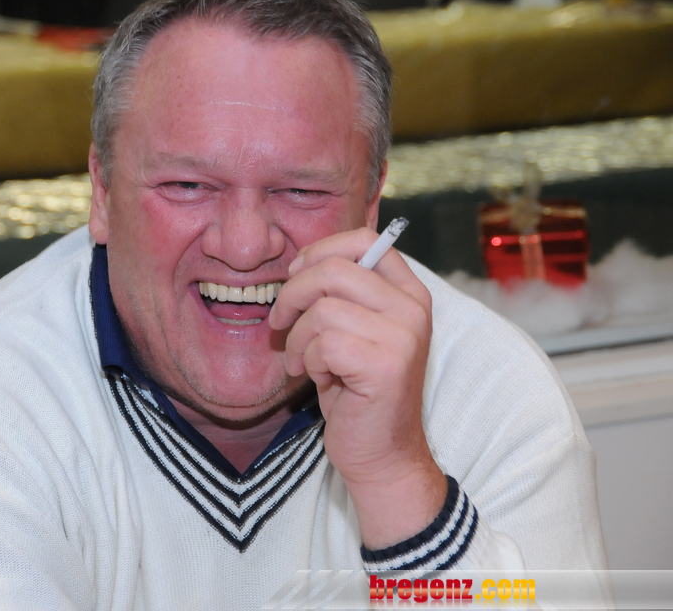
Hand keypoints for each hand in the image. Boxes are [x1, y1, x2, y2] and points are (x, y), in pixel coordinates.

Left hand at [268, 227, 445, 548]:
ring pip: (322, 309)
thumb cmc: (356, 391)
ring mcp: (404, 336)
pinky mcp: (386, 366)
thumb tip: (297, 264)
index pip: (365, 240)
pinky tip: (320, 379)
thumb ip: (338, 294)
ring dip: (298, 338)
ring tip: (305, 362)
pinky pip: (324, 343)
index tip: (296, 276)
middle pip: (334, 269)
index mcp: (408, 292)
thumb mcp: (351, 330)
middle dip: (292, 294)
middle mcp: (413, 308)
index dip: (319, 252)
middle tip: (280, 323)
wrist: (381, 453)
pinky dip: (309, 361)